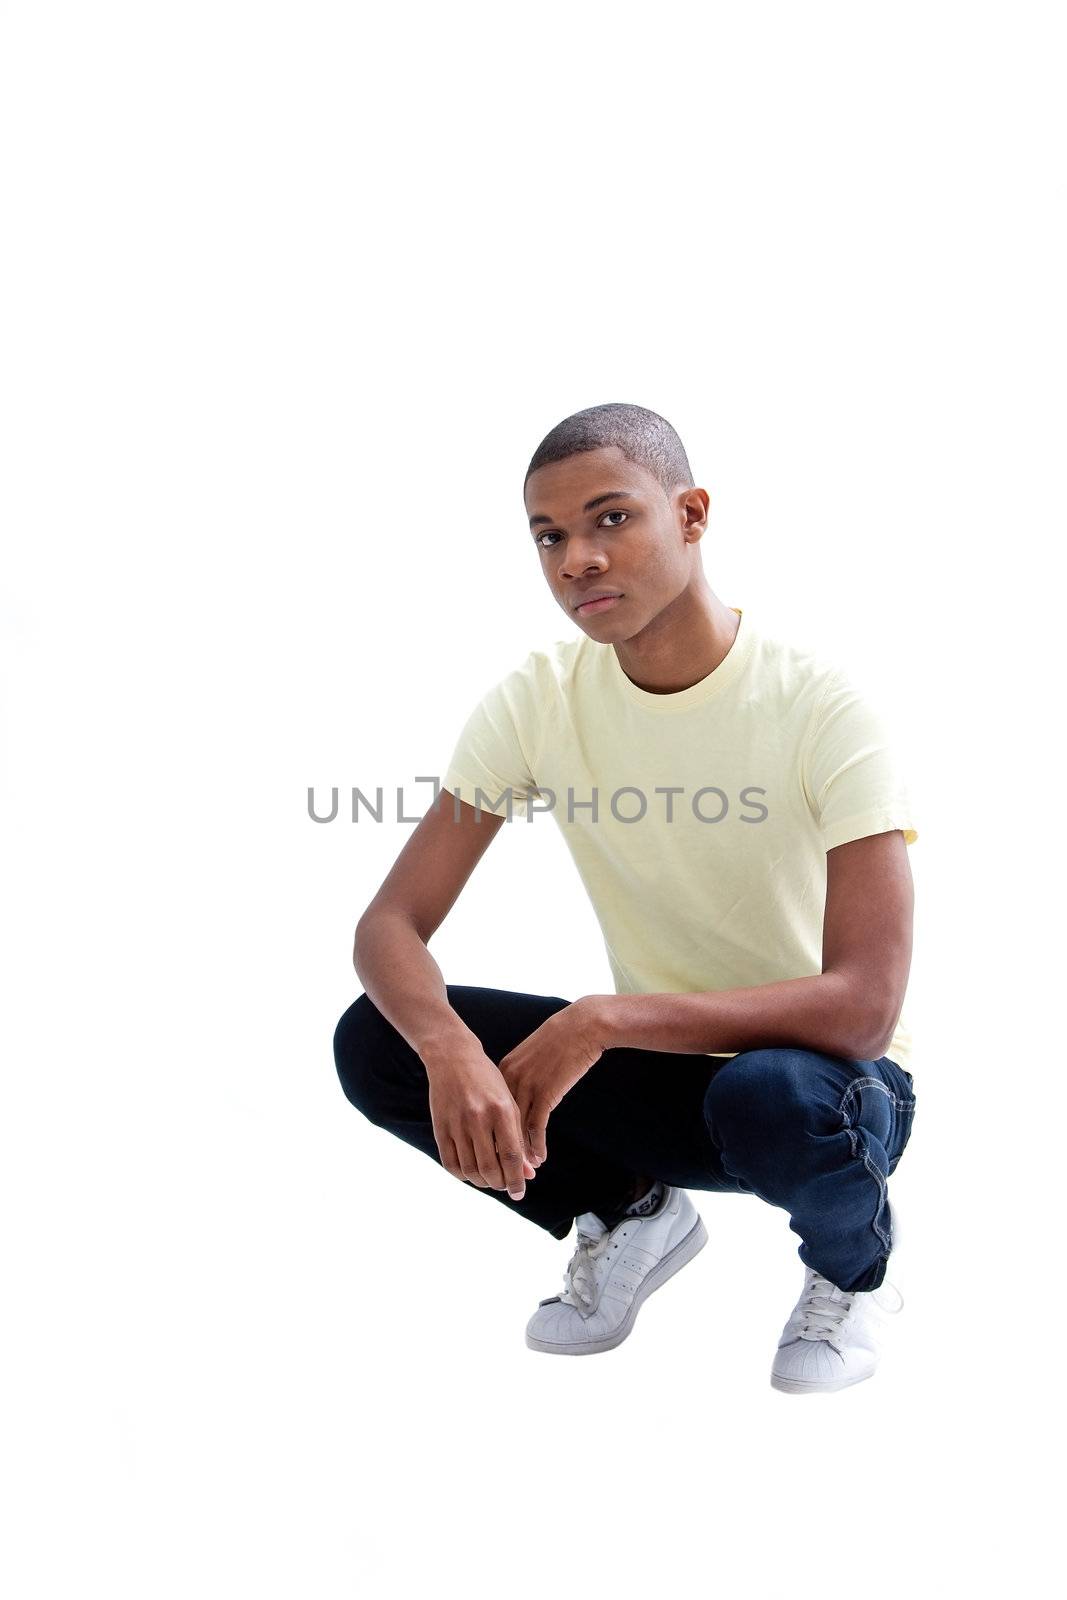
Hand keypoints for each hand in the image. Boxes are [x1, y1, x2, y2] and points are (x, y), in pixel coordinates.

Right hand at [424, 1043, 536, 1201]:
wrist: (453, 1058)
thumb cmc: (488, 1081)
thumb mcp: (509, 1104)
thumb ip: (518, 1139)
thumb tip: (528, 1174)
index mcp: (501, 1110)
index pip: (511, 1156)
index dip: (517, 1180)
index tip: (520, 1193)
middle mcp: (478, 1118)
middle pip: (490, 1168)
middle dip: (500, 1184)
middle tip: (505, 1186)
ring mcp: (457, 1123)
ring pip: (470, 1170)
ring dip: (482, 1182)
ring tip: (490, 1180)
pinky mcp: (439, 1127)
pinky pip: (450, 1163)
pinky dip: (462, 1175)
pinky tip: (472, 1173)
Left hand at [497, 997, 606, 1166]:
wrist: (581, 1026)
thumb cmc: (560, 1040)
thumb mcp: (532, 1057)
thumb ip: (521, 1077)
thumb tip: (517, 1099)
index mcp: (503, 1070)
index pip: (491, 1110)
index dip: (494, 1133)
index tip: (496, 1150)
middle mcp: (510, 1079)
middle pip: (500, 1122)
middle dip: (503, 1149)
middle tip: (507, 1168)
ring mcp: (527, 1086)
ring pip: (517, 1129)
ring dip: (522, 1153)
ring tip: (525, 1170)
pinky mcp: (546, 1093)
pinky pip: (537, 1127)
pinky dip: (537, 1145)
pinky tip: (540, 1158)